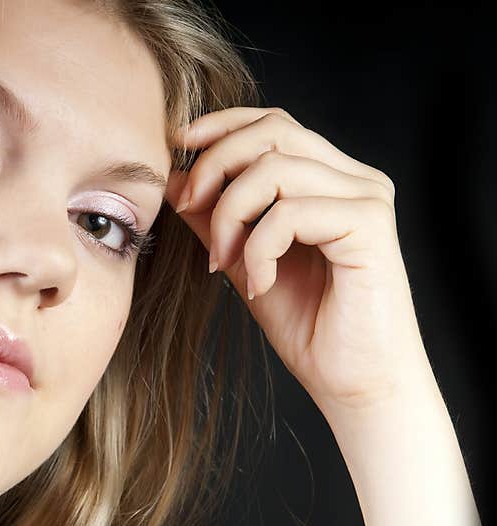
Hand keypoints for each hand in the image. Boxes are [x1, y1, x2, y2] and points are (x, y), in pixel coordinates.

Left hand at [165, 107, 430, 419]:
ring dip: (230, 215)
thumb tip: (176, 178)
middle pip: (273, 132)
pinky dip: (259, 247)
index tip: (177, 144)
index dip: (222, 125)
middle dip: (215, 165)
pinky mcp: (368, 226)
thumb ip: (216, 218)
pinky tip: (260, 284)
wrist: (354, 383)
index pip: (274, 124)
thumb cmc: (309, 325)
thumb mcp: (246, 261)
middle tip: (187, 209)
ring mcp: (365, 198)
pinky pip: (290, 212)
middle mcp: (355, 179)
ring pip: (275, 169)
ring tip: (224, 261)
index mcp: (330, 179)